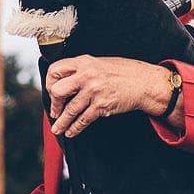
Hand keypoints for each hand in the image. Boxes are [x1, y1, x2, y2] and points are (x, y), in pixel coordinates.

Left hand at [45, 55, 166, 139]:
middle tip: (55, 111)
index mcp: (83, 62)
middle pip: (57, 90)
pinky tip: (72, 131)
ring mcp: (94, 91)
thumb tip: (64, 83)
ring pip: (69, 110)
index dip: (50, 83)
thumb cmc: (123, 72)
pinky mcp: (102, 105)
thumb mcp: (99, 63)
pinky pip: (83, 119)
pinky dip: (75, 128)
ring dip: (61, 123)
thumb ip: (81, 70)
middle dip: (54, 104)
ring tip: (57, 129)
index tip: (52, 92)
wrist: (144, 82)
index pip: (55, 70)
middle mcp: (86, 75)